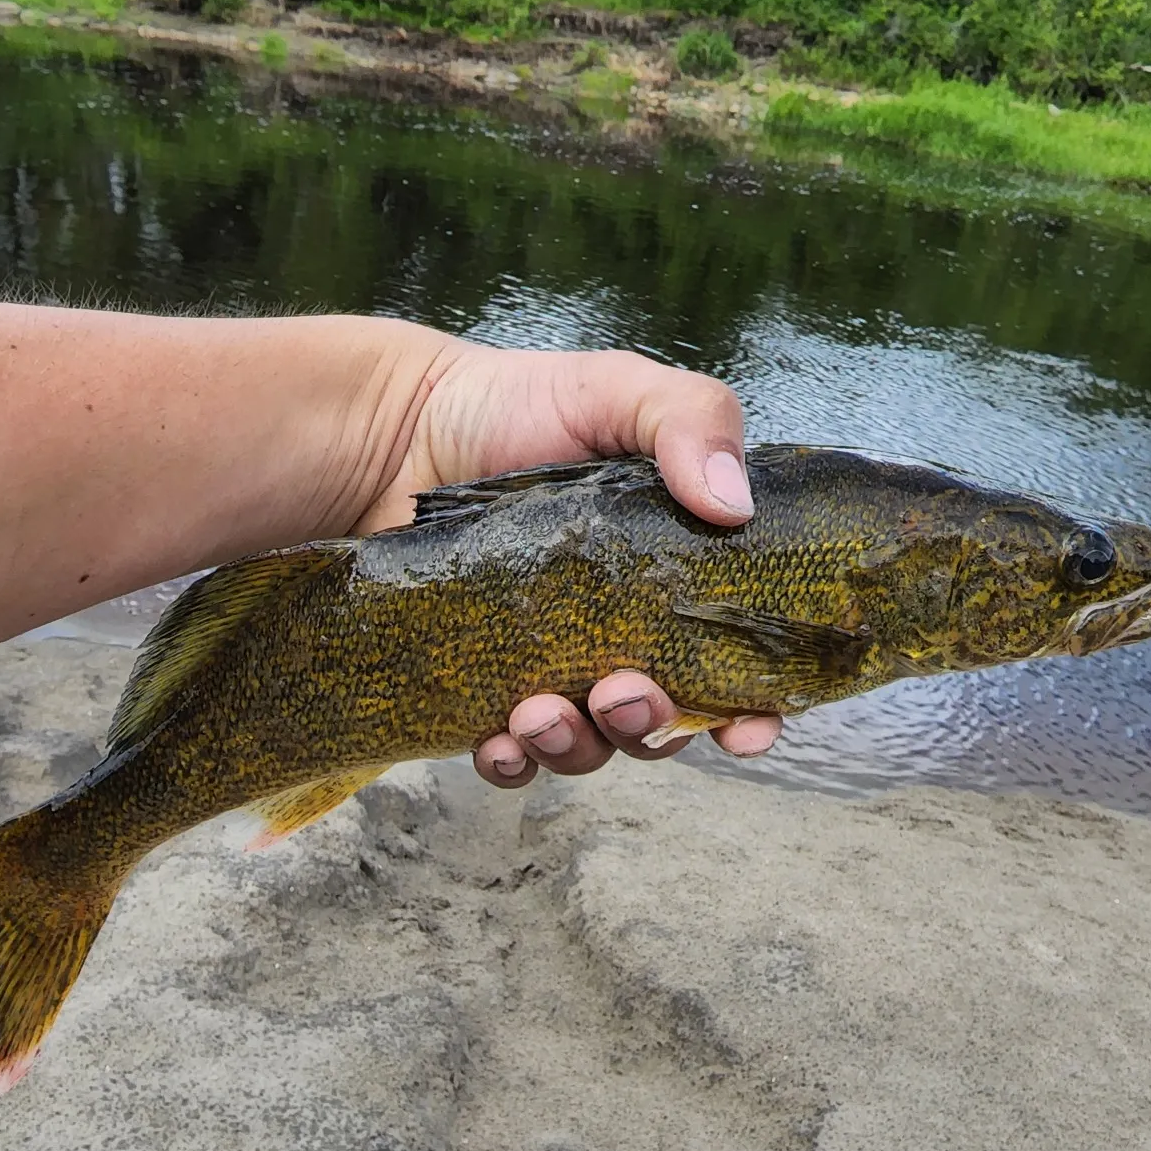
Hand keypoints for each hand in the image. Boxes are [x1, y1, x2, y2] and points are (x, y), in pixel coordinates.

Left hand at [347, 342, 782, 785]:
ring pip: (589, 744)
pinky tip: (498, 738)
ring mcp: (550, 663)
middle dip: (653, 725)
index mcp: (670, 573)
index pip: (734, 661)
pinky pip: (509, 754)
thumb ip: (693, 420)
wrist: (398, 427)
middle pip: (663, 717)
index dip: (752, 708)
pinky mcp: (480, 684)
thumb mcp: (618, 389)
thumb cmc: (515, 405)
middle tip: (623, 693)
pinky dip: (511, 761)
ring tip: (540, 713)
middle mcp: (619, 630)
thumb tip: (736, 506)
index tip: (747, 728)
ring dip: (579, 745)